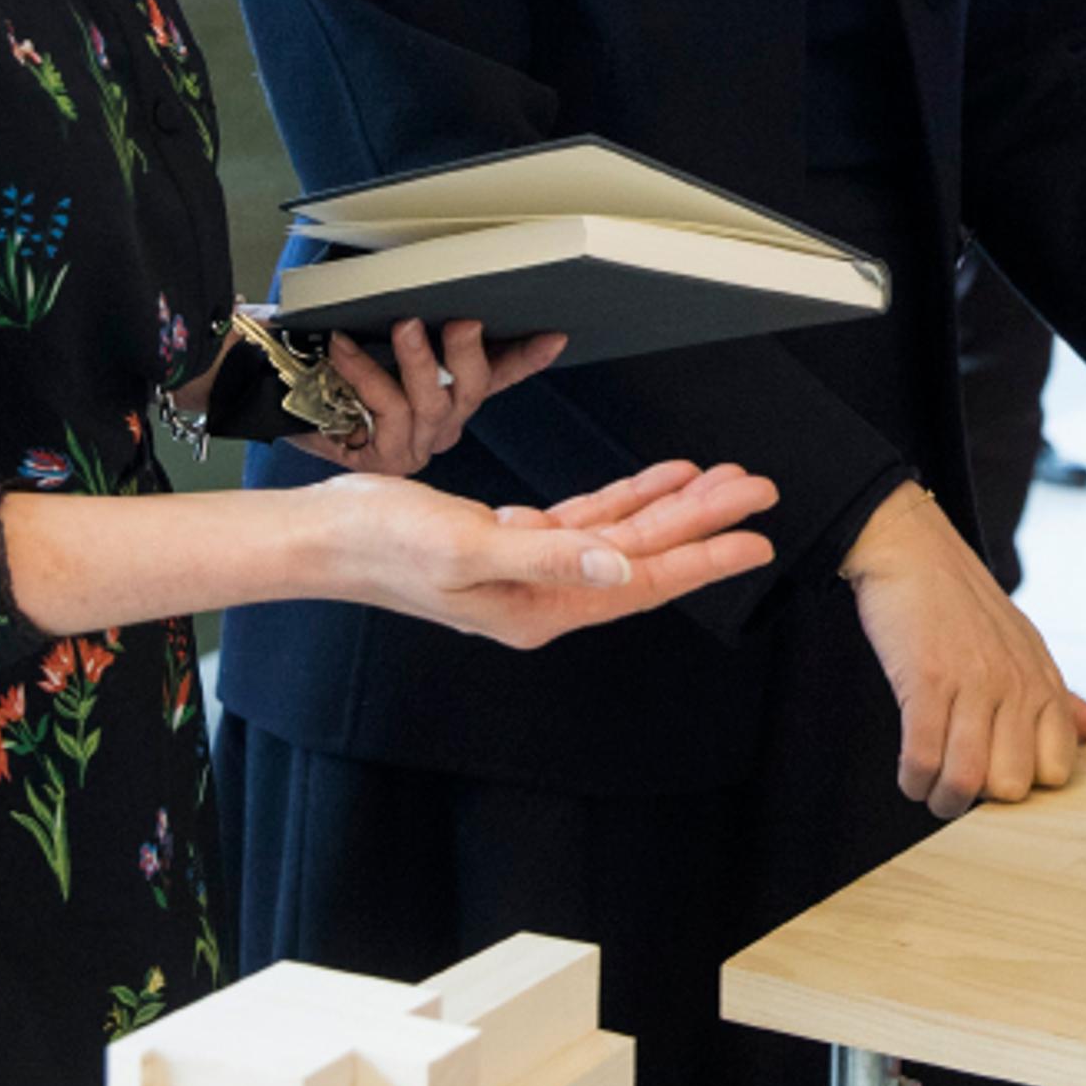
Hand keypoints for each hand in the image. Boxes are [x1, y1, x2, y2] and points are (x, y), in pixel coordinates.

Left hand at [294, 317, 568, 478]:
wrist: (277, 402)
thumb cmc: (330, 368)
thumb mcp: (377, 336)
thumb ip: (412, 322)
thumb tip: (434, 284)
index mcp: (450, 394)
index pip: (499, 374)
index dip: (528, 357)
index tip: (554, 335)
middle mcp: (440, 423)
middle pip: (472, 388)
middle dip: (469, 352)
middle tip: (463, 321)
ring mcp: (414, 443)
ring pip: (432, 401)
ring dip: (419, 360)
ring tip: (405, 326)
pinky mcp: (383, 456)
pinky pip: (388, 412)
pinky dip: (368, 375)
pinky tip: (344, 349)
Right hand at [330, 458, 780, 645]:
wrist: (328, 534)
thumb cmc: (385, 545)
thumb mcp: (470, 547)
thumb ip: (550, 554)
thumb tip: (620, 565)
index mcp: (540, 608)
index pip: (641, 583)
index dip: (703, 559)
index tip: (755, 540)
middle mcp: (544, 593)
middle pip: (643, 554)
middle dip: (703, 521)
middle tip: (756, 490)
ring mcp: (531, 568)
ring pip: (621, 533)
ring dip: (671, 504)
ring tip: (722, 477)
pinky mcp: (514, 539)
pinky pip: (588, 519)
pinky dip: (626, 495)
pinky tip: (660, 477)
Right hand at [839, 480, 1085, 814]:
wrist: (915, 552)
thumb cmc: (967, 608)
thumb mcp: (1026, 648)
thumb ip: (1064, 698)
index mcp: (1043, 681)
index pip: (1058, 767)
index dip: (1026, 785)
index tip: (997, 777)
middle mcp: (1014, 684)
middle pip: (1012, 785)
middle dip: (981, 800)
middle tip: (958, 788)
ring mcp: (972, 682)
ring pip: (966, 779)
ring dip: (942, 798)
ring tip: (930, 790)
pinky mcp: (926, 679)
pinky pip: (923, 756)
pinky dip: (913, 779)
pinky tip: (909, 774)